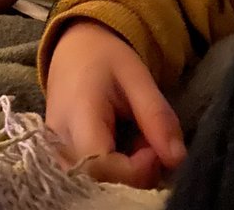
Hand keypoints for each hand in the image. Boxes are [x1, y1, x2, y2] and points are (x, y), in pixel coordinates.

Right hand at [45, 20, 185, 187]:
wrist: (74, 50)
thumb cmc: (105, 58)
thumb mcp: (136, 75)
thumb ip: (157, 116)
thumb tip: (178, 160)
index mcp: (77, 113)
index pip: (102, 165)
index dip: (136, 169)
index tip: (156, 149)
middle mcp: (59, 140)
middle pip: (99, 181)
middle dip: (135, 172)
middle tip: (148, 141)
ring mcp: (56, 153)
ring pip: (97, 184)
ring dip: (126, 172)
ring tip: (135, 139)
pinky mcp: (61, 160)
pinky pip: (91, 179)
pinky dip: (116, 170)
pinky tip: (123, 147)